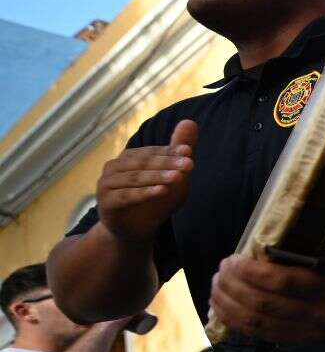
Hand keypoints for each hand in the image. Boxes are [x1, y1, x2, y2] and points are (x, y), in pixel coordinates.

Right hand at [96, 120, 196, 242]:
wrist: (135, 230)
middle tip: (189, 163)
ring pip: (136, 179)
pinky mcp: (106, 202)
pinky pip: (127, 196)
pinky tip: (162, 191)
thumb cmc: (154, 199)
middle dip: (168, 163)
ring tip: (178, 177)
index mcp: (129, 158)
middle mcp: (114, 168)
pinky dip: (145, 193)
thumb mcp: (171, 174)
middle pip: (144, 164)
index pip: (152, 152)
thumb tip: (190, 121)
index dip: (170, 151)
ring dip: (158, 177)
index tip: (189, 151)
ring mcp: (107, 184)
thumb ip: (177, 150)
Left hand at [210, 240, 324, 344]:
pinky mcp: (302, 340)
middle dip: (234, 287)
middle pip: (265, 305)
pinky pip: (261, 334)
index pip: (284, 282)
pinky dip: (236, 321)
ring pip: (258, 323)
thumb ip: (304, 240)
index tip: (233, 259)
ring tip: (216, 286)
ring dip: (229, 305)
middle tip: (221, 270)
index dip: (252, 272)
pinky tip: (222, 307)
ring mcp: (313, 331)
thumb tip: (259, 235)